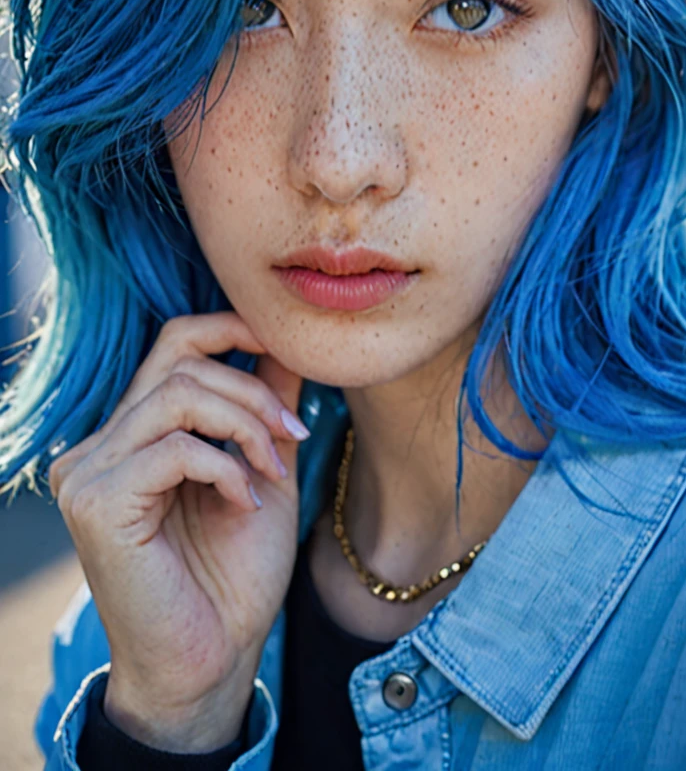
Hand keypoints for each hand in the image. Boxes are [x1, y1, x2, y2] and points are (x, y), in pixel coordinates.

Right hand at [49, 312, 305, 751]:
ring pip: (180, 395)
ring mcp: (89, 470)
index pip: (174, 341)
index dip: (231, 329)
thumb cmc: (235, 573)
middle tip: (294, 431)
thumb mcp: (263, 466)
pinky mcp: (95, 501)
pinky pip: (175, 448)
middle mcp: (101, 443)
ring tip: (272, 470)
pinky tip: (245, 502)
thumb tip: (285, 337)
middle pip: (180, 359)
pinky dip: (226, 467)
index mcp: (134, 431)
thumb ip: (265, 403)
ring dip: (245, 424)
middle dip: (252, 390)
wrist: (213, 658)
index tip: (285, 348)